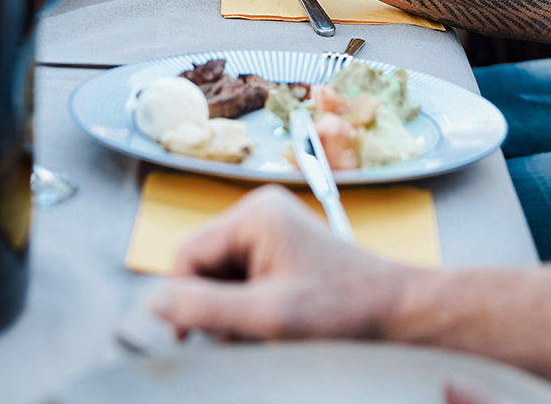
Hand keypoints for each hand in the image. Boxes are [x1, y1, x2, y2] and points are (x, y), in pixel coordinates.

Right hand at [150, 186, 414, 340]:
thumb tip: (152, 302)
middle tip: (253, 334)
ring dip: (235, 312)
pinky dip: (251, 308)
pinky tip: (276, 322)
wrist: (397, 313)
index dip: (186, 301)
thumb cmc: (343, 311)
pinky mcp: (282, 249)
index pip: (186, 256)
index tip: (202, 339)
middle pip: (202, 266)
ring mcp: (272, 229)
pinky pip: (243, 280)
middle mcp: (260, 212)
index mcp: (255, 214)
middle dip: (218, 307)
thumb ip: (204, 309)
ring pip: (221, 278)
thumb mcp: (267, 317)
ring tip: (270, 330)